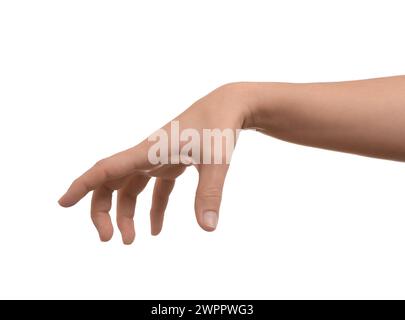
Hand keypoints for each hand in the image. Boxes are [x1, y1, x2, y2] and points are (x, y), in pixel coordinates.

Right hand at [58, 83, 249, 243]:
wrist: (228, 106)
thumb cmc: (219, 126)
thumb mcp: (216, 160)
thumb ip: (210, 192)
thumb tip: (207, 229)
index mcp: (148, 151)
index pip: (106, 169)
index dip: (82, 185)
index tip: (62, 203)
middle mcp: (147, 155)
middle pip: (110, 182)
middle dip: (102, 210)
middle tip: (107, 238)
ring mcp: (157, 159)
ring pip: (129, 188)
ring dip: (125, 214)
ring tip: (131, 240)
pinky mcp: (171, 163)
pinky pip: (154, 190)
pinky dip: (152, 209)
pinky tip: (156, 229)